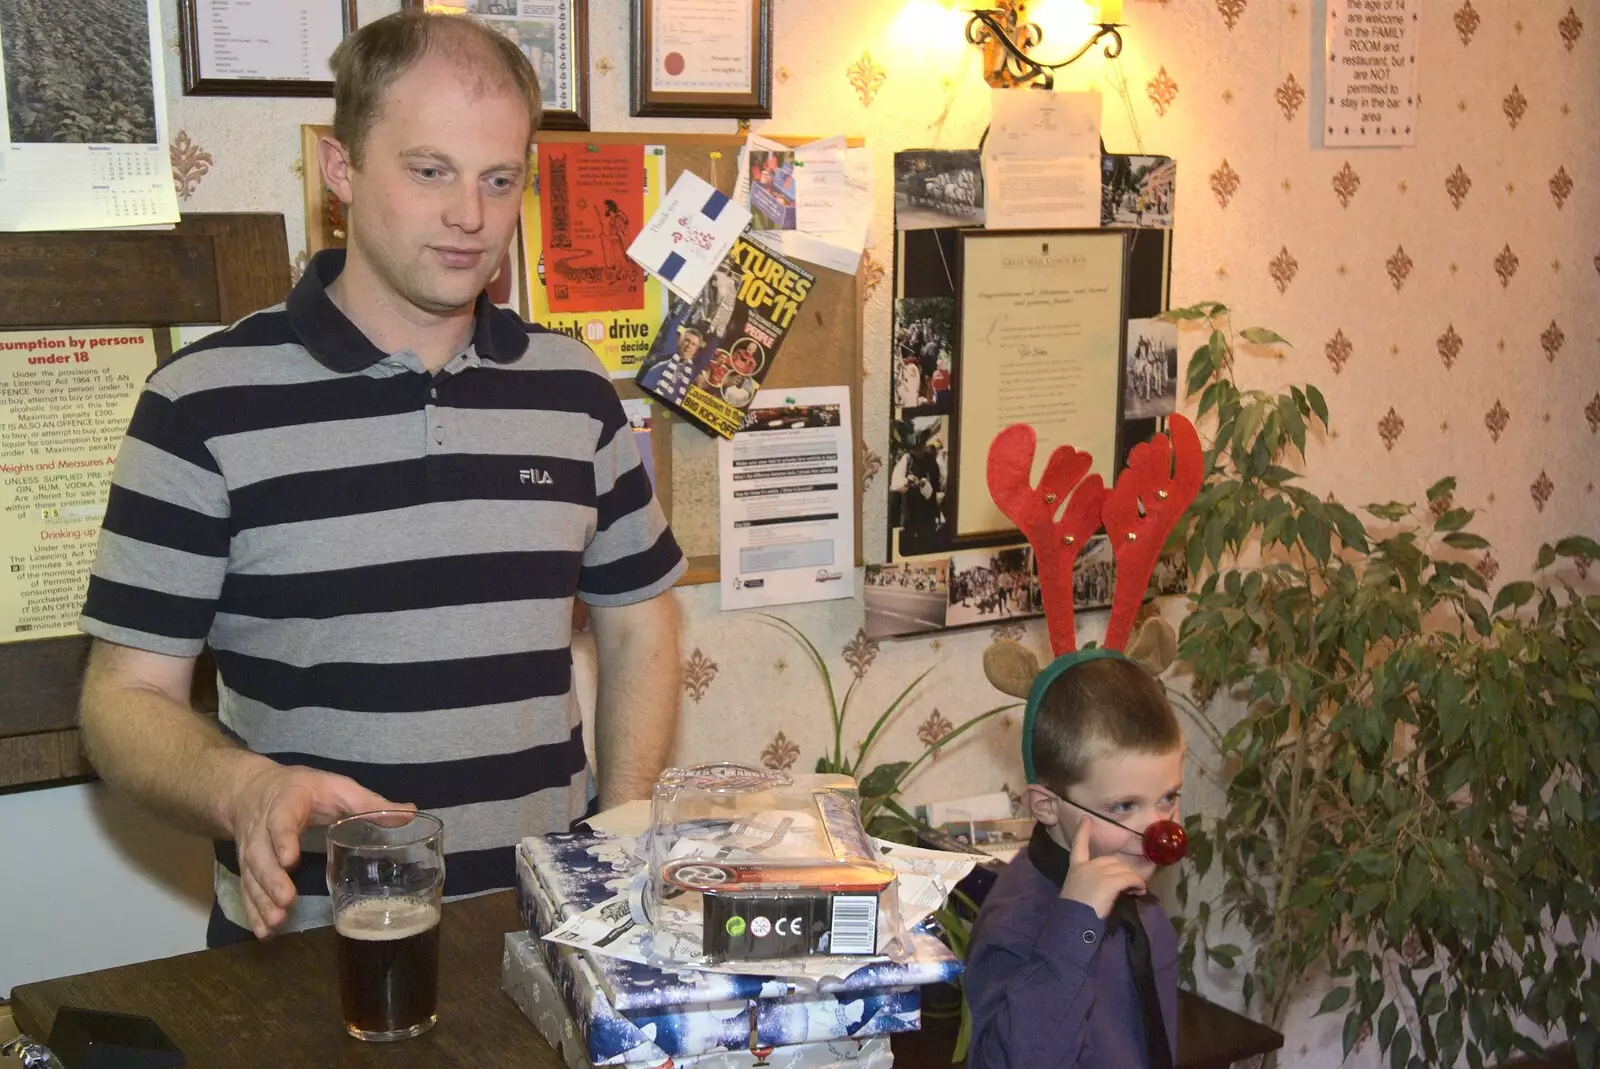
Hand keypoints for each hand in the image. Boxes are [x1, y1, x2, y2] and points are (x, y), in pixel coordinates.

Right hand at [225, 763, 407, 938]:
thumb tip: (410, 813)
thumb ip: (369, 803)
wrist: (252, 790)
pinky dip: (254, 911)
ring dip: (262, 900)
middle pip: (261, 855)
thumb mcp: (336, 787)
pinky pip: (247, 890)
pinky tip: (265, 931)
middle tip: (286, 899)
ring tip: (277, 921)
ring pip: (252, 876)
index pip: (280, 821)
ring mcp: (251, 850)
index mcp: (286, 803)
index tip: (290, 860)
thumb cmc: (304, 789)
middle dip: (272, 879)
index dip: (283, 840)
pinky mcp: (248, 867)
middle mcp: (262, 829)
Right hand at [1059, 815, 1146, 917]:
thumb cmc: (1072, 913)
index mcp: (1075, 868)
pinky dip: (1137, 884)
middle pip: (1111, 860)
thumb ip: (1088, 883)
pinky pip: (1129, 878)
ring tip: (1137, 890)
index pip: (1079, 845)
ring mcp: (1099, 873)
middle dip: (1123, 870)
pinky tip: (1140, 891)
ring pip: (1123, 869)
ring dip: (1132, 879)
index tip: (1087, 819)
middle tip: (1129, 884)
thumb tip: (1109, 886)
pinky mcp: (1110, 881)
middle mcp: (1087, 866)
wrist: (1073, 922)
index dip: (1083, 832)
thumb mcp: (1075, 893)